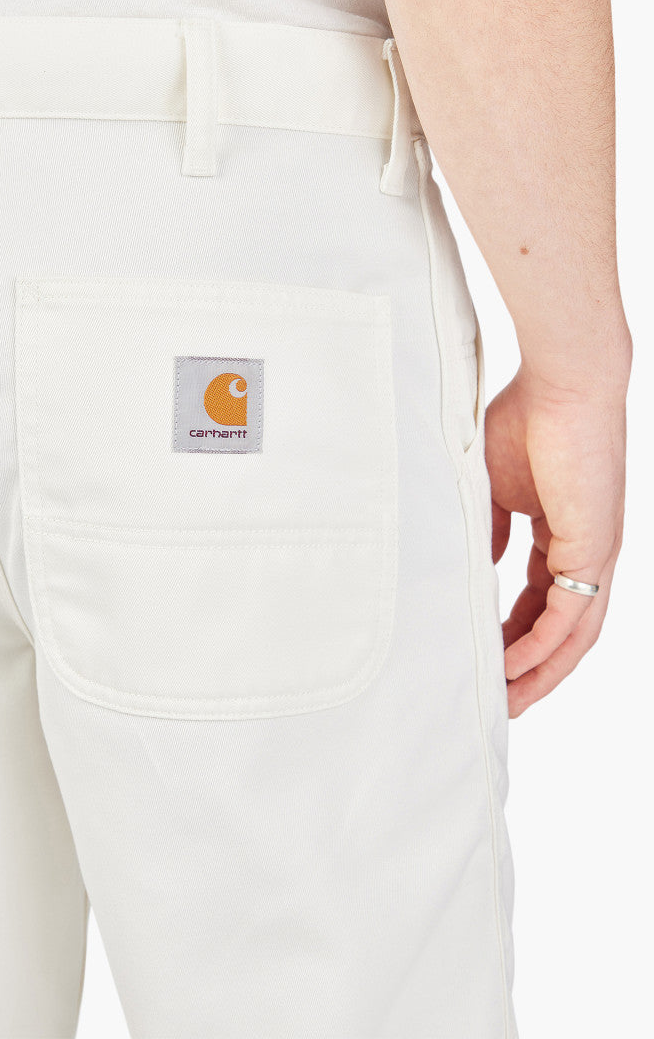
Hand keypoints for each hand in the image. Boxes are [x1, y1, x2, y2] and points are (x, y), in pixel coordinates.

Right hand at [484, 361, 628, 717]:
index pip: (544, 601)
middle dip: (533, 670)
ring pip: (574, 634)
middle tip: (501, 701)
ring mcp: (596, 553)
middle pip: (565, 631)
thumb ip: (492, 525)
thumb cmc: (528, 416)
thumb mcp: (495, 483)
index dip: (516, 633)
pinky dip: (540, 645)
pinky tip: (510, 665)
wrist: (563, 381)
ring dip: (541, 672)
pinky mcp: (594, 549)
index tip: (486, 658)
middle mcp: (589, 552)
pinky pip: (569, 615)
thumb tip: (486, 560)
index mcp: (568, 534)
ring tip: (508, 702)